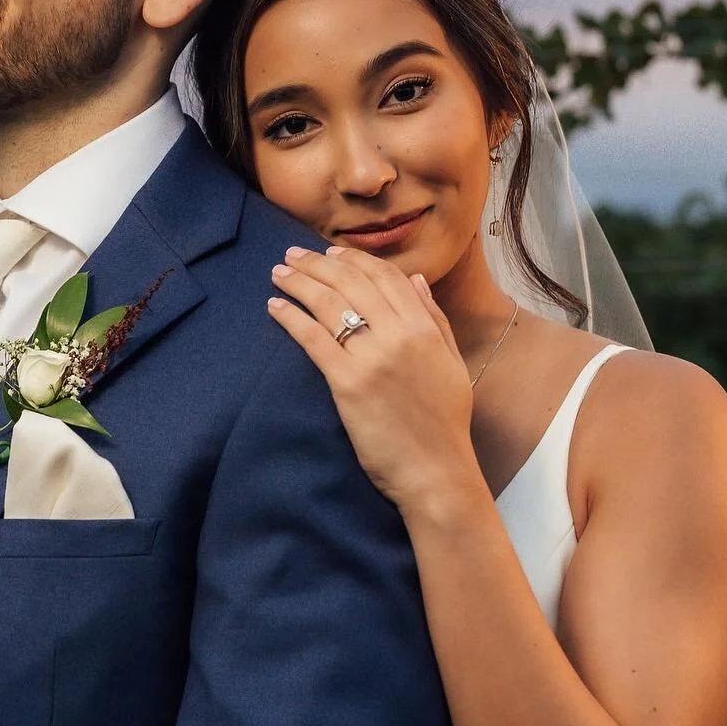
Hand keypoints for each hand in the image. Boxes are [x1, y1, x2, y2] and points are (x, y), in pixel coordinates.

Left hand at [268, 245, 481, 513]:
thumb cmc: (445, 423)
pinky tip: (275, 307)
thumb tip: (415, 280)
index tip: (329, 254)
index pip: (384, 277)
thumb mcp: (451, 363)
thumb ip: (434, 320)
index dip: (353, 260)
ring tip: (279, 273)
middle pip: (351, 283)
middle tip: (292, 254)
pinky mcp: (347, 383)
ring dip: (299, 282)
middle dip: (317, 263)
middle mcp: (399, 335)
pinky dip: (291, 318)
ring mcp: (372, 358)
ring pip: (329, 304)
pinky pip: (313, 339)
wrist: (436, 472)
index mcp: (424, 328)